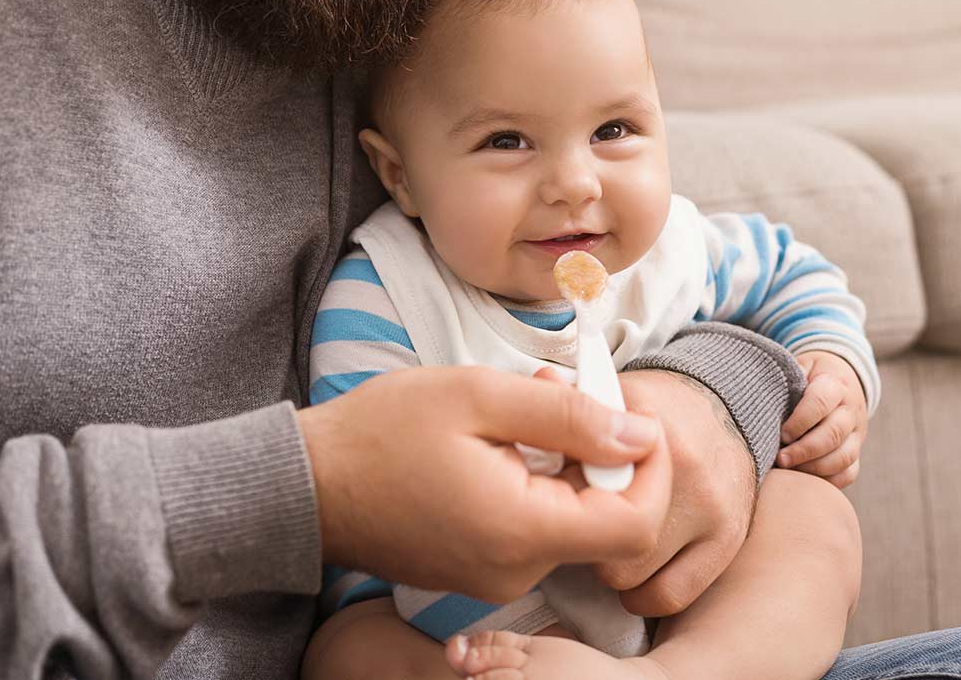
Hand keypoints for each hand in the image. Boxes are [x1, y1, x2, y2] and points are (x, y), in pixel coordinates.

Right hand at [297, 366, 671, 602]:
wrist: (308, 485)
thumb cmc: (381, 433)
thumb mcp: (478, 396)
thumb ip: (567, 415)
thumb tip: (640, 434)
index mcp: (522, 531)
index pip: (635, 525)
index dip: (652, 471)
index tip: (635, 417)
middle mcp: (517, 569)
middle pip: (604, 518)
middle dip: (601, 448)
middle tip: (564, 386)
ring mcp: (496, 574)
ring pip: (568, 516)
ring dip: (565, 456)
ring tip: (525, 397)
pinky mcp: (479, 566)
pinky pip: (533, 524)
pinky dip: (536, 477)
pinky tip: (504, 433)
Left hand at [581, 369, 756, 617]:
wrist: (724, 404)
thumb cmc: (655, 407)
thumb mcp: (612, 390)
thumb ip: (569, 395)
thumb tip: (540, 381)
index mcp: (646, 424)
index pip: (582, 479)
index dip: (559, 490)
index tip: (557, 489)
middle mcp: (682, 468)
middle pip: (602, 530)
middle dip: (582, 527)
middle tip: (579, 514)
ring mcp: (708, 509)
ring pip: (629, 572)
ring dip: (608, 562)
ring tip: (605, 536)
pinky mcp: (726, 542)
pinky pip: (668, 596)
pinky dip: (642, 592)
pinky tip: (632, 567)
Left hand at [777, 351, 867, 487]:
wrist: (840, 379)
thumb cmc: (807, 375)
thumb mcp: (798, 367)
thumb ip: (784, 380)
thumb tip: (759, 400)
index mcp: (834, 384)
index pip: (820, 402)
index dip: (800, 421)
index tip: (782, 434)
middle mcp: (850, 410)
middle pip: (833, 434)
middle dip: (805, 450)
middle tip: (780, 459)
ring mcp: (856, 433)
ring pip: (844, 457)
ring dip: (815, 468)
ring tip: (789, 471)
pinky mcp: (856, 451)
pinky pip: (849, 473)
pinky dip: (827, 481)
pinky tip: (803, 480)